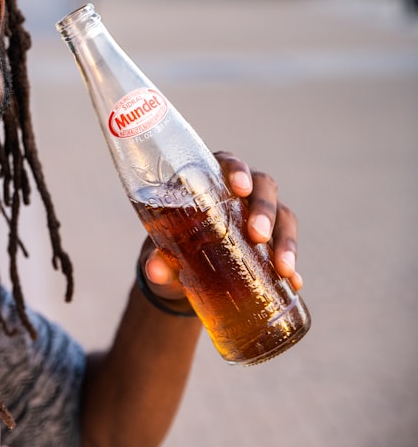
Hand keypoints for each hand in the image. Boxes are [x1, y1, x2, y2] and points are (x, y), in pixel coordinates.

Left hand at [141, 151, 302, 300]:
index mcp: (210, 180)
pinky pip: (288, 247)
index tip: (239, 189)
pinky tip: (293, 282)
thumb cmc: (169, 249)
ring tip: (283, 268)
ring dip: (285, 240)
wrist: (181, 277)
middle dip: (264, 210)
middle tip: (258, 236)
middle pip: (264, 187)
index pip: (228, 163)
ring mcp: (259, 215)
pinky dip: (291, 263)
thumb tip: (153, 272)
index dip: (237, 171)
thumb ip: (156, 259)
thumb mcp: (160, 254)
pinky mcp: (272, 241)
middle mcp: (240, 193)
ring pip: (283, 215)